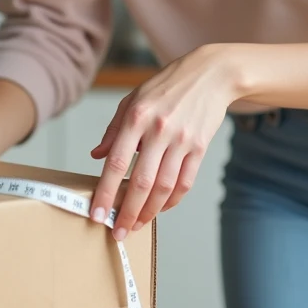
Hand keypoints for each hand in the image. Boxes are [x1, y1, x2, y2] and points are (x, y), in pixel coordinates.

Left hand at [89, 45, 234, 239]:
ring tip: (137, 226)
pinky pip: (185, 182)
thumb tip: (97, 156)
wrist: (210, 74)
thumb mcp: (132, 99)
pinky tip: (161, 209)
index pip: (116, 163)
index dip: (105, 192)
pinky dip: (172, 200)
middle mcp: (159, 130)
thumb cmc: (166, 86)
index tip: (96, 214)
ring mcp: (182, 140)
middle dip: (127, 213)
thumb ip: (113, 130)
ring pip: (164, 187)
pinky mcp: (200, 147)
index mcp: (136, 117)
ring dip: (149, 212)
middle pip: (141, 182)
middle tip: (118, 232)